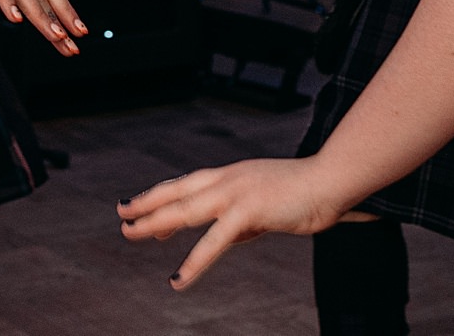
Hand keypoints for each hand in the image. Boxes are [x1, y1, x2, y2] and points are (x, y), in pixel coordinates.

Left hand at [118, 157, 349, 289]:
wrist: (332, 181)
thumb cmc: (306, 193)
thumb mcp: (267, 205)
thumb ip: (246, 220)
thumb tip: (229, 236)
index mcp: (233, 175)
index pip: (189, 184)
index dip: (164, 196)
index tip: (143, 210)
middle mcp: (229, 178)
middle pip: (177, 190)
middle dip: (147, 203)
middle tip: (122, 214)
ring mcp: (236, 192)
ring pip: (185, 209)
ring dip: (154, 222)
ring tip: (131, 233)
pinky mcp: (248, 210)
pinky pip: (214, 241)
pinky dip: (193, 262)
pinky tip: (178, 279)